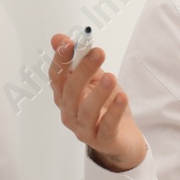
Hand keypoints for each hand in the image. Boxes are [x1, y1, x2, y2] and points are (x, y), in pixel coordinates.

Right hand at [48, 33, 147, 172]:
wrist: (123, 137)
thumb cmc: (105, 106)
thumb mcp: (94, 79)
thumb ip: (79, 60)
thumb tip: (59, 39)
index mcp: (64, 96)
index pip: (56, 77)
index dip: (61, 60)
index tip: (70, 43)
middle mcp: (69, 113)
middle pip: (71, 91)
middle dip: (83, 70)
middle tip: (98, 53)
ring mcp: (84, 129)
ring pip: (86, 110)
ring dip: (98, 92)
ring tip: (111, 78)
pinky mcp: (102, 141)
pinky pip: (106, 126)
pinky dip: (114, 112)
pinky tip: (122, 97)